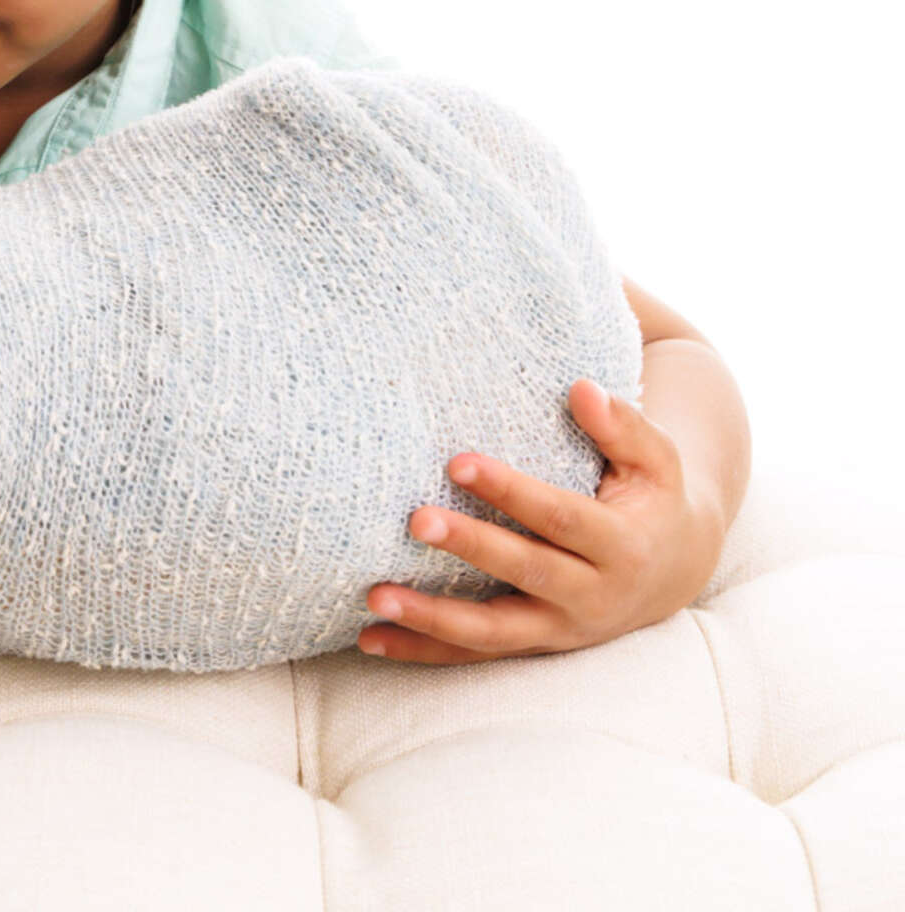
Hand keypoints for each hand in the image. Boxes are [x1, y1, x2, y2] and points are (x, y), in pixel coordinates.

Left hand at [357, 379, 724, 663]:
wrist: (671, 572)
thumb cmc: (651, 499)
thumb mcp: (656, 460)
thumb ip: (623, 425)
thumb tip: (581, 388)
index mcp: (621, 545)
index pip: (558, 515)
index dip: (509, 490)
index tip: (457, 462)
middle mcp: (592, 596)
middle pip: (524, 571)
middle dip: (470, 548)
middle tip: (415, 521)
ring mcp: (559, 628)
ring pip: (493, 632)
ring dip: (432, 618)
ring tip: (376, 596)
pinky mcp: (533, 645)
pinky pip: (473, 655)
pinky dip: (422, 651)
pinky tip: (371, 638)